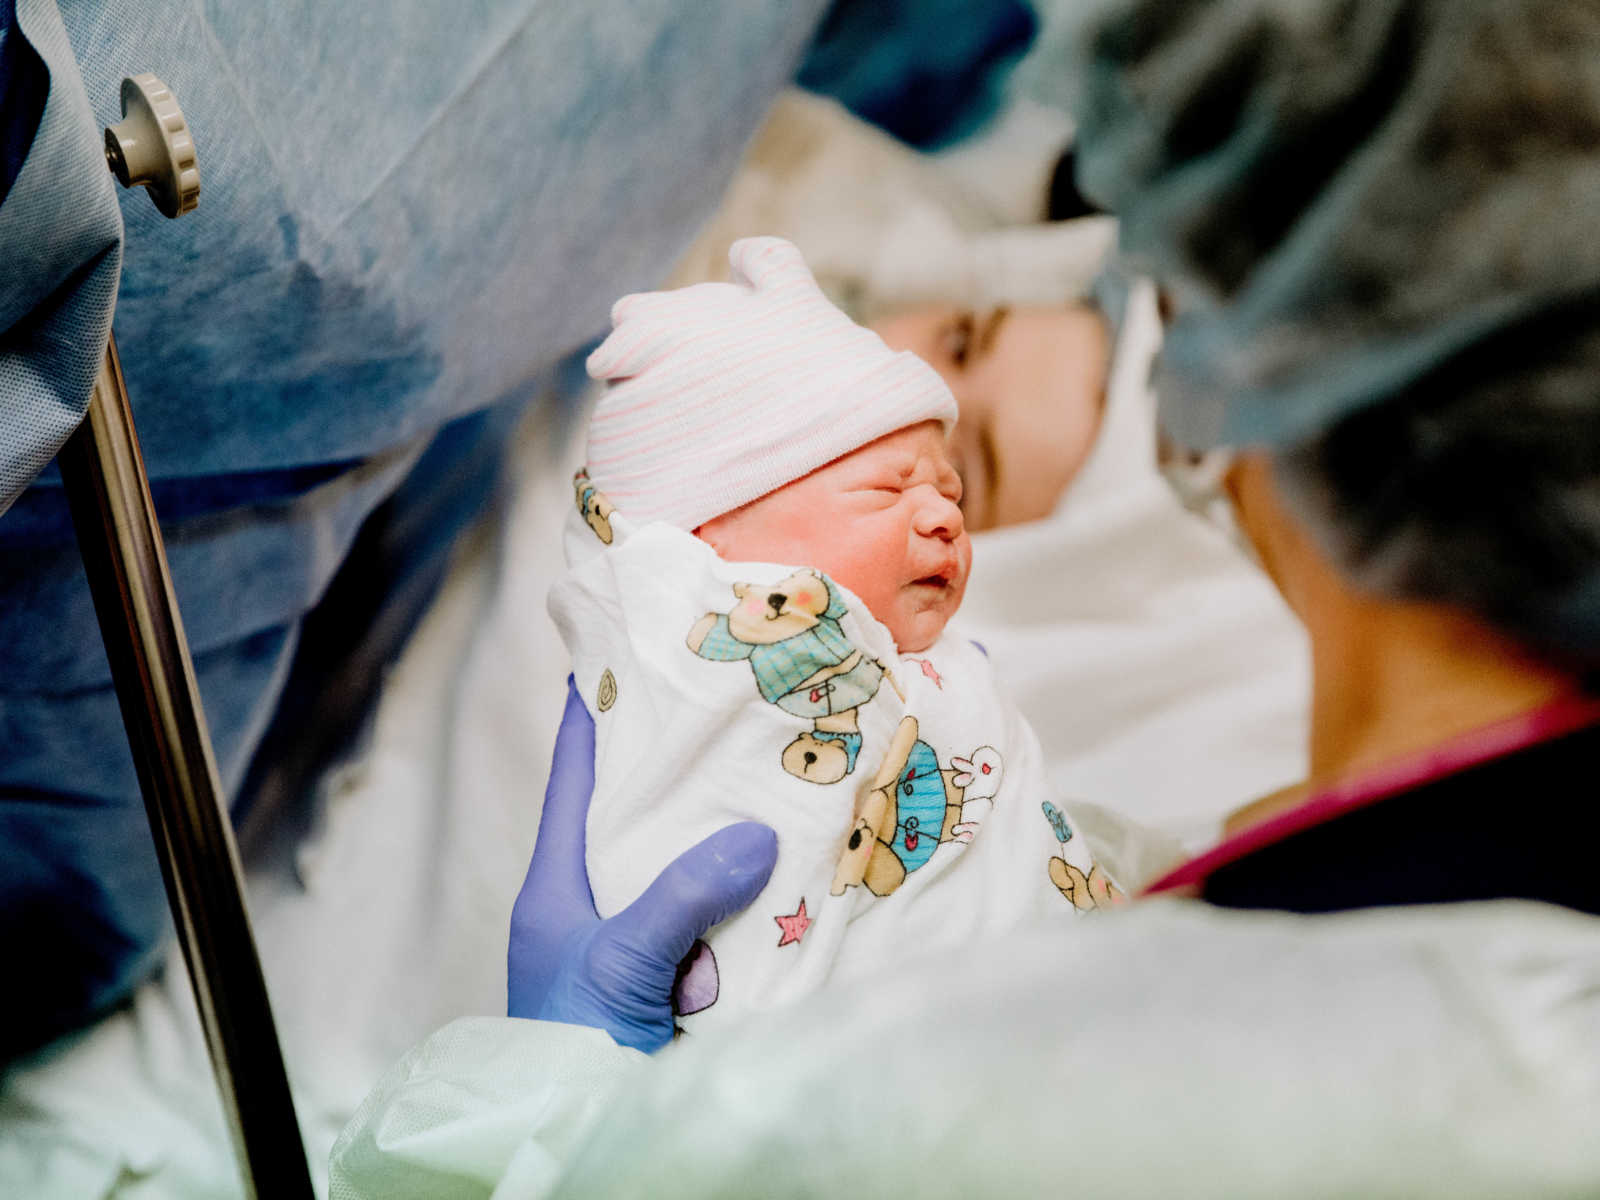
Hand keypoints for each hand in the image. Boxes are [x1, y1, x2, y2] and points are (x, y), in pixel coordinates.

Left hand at [508, 678, 777, 1050]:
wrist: (580, 1138)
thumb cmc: (573, 1045)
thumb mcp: (618, 962)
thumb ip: (678, 896)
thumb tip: (751, 832)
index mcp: (558, 884)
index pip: (573, 779)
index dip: (590, 715)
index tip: (616, 655)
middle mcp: (597, 903)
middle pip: (637, 814)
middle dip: (677, 765)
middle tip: (729, 708)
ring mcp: (638, 941)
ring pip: (683, 865)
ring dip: (722, 831)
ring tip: (773, 773)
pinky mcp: (676, 976)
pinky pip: (715, 917)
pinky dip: (747, 894)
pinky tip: (789, 866)